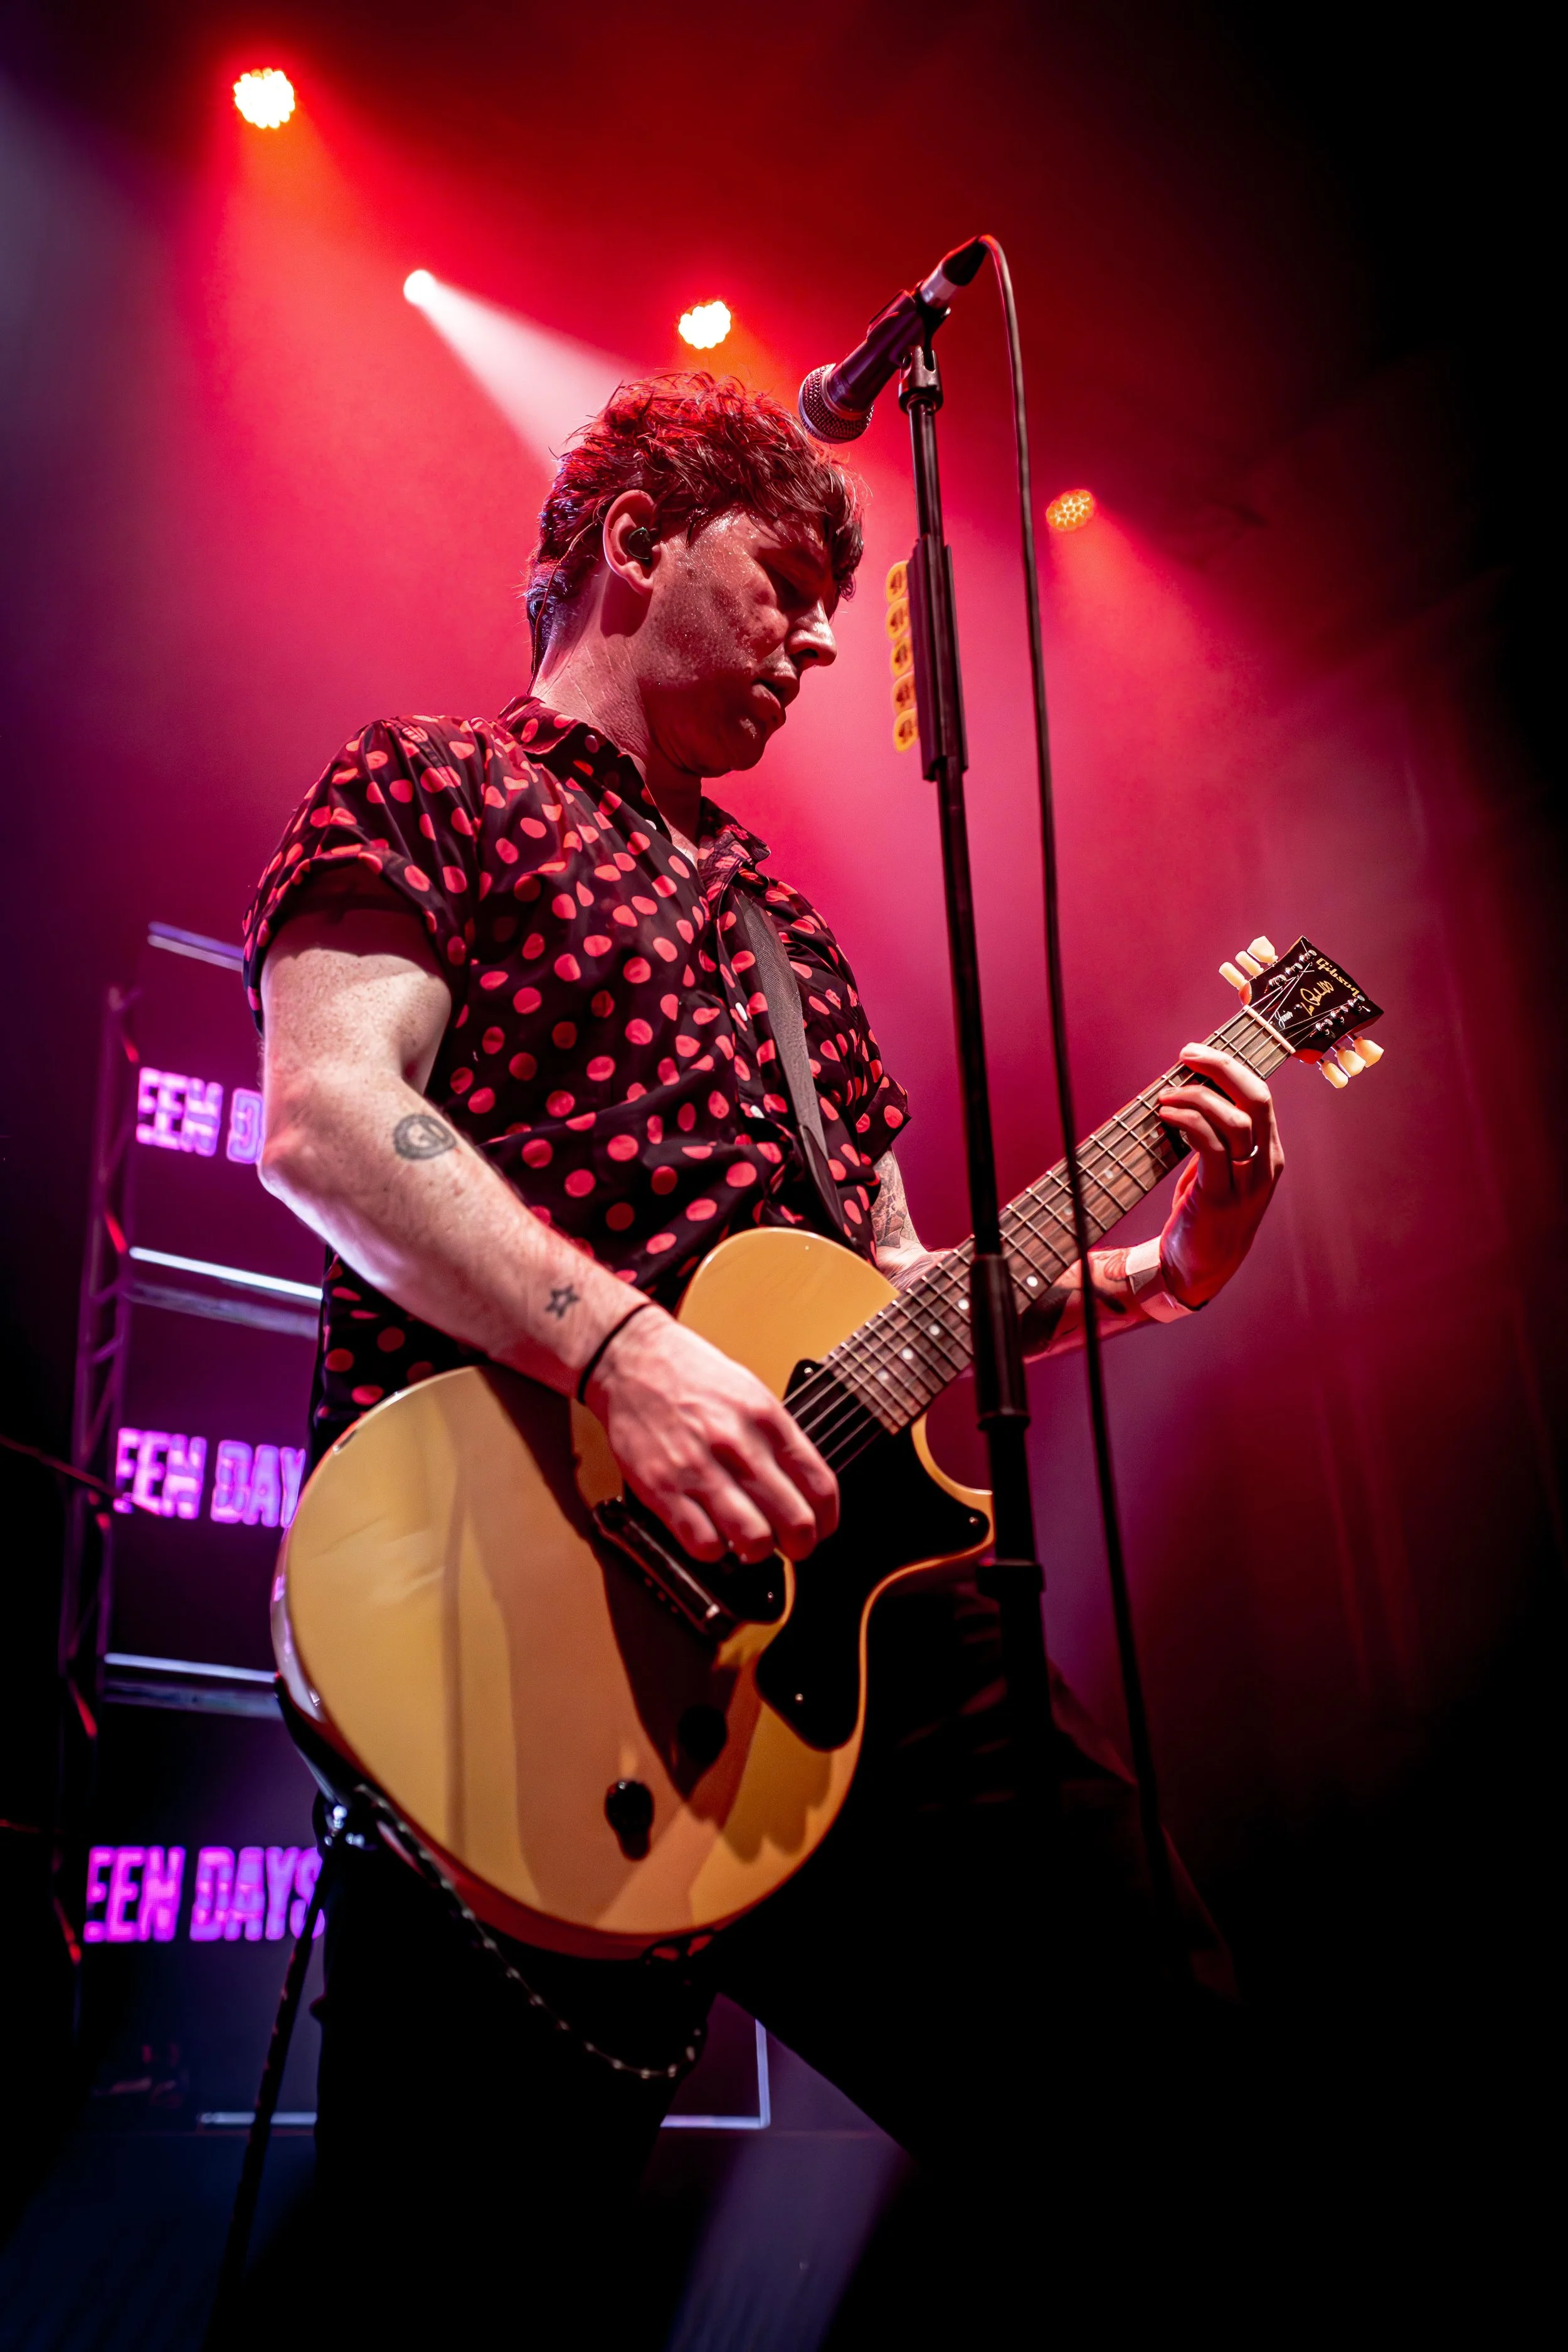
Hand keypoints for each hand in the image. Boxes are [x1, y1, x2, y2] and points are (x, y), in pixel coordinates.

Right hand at [585, 1309, 838, 1565]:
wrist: (632, 1360)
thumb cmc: (692, 1376)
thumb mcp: (751, 1392)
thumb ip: (778, 1438)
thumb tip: (804, 1487)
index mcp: (766, 1418)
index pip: (819, 1485)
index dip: (827, 1519)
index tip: (822, 1529)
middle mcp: (737, 1444)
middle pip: (794, 1520)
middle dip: (800, 1545)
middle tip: (792, 1546)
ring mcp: (699, 1469)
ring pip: (752, 1539)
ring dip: (758, 1551)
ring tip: (751, 1543)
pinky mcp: (662, 1489)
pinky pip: (703, 1543)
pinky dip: (714, 1551)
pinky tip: (713, 1535)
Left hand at [1154, 1043, 1283, 1307]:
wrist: (1197, 1270)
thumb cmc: (1203, 1214)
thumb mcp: (1218, 1170)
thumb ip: (1215, 1137)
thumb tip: (1187, 1090)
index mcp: (1269, 1155)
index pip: (1260, 1096)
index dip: (1230, 1067)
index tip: (1197, 1053)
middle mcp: (1265, 1166)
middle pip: (1257, 1099)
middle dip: (1222, 1068)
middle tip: (1187, 1054)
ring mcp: (1247, 1184)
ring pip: (1235, 1121)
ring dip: (1197, 1097)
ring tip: (1166, 1095)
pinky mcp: (1221, 1200)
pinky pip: (1210, 1148)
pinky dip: (1188, 1123)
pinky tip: (1167, 1116)